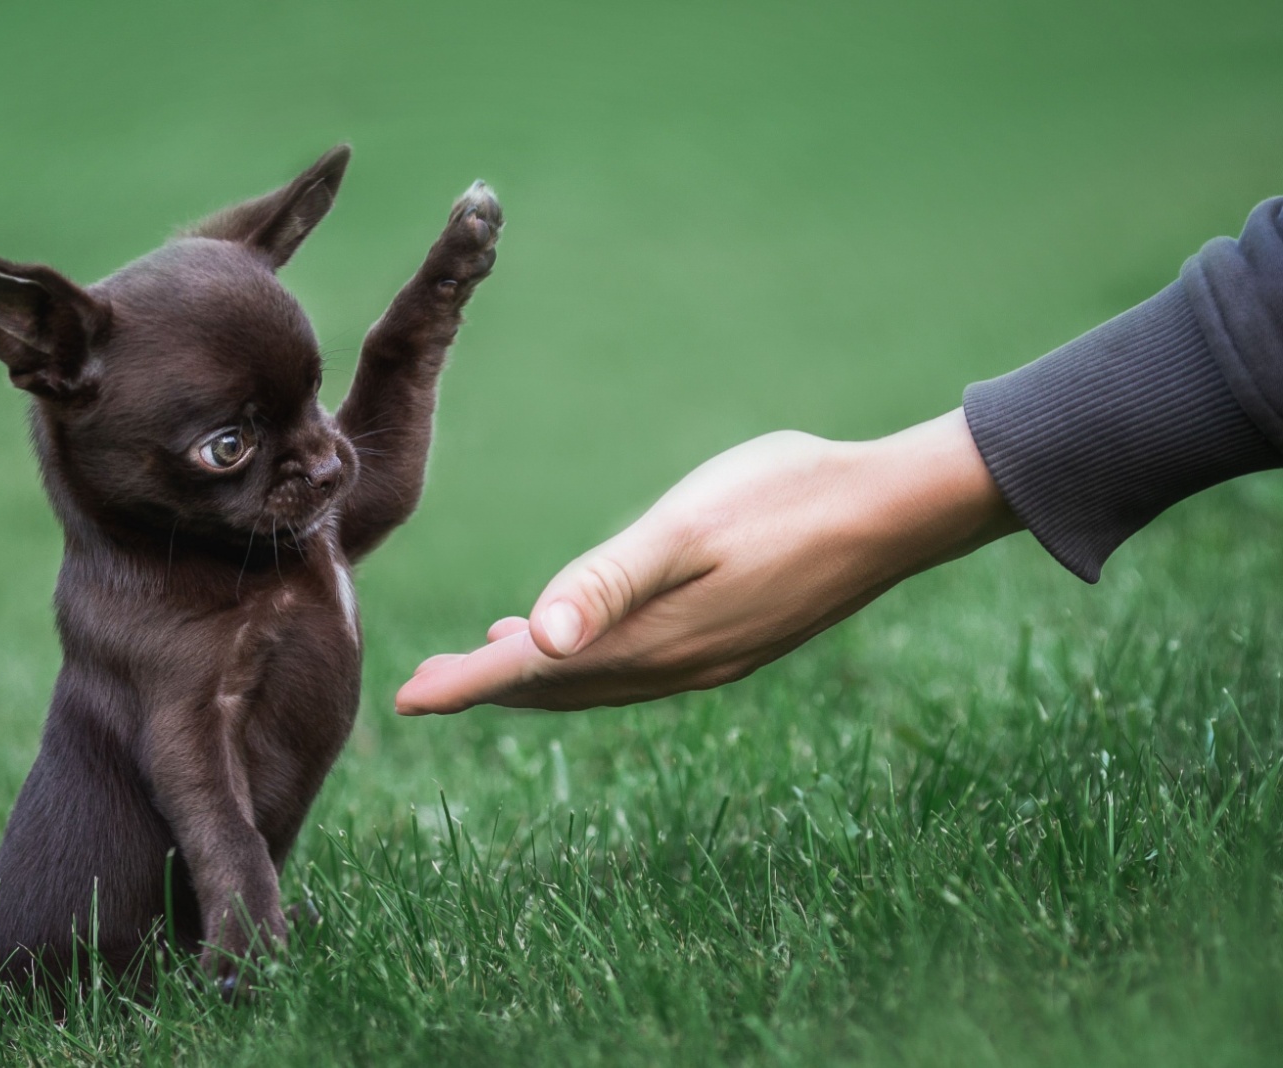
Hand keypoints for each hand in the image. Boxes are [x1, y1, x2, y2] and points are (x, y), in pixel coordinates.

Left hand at [395, 409, 1018, 713]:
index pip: (534, 673)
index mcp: (650, 638)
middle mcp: (674, 664)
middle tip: (427, 689)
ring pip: (596, 682)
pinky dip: (588, 663)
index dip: (469, 686)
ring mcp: (708, 660)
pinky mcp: (733, 643)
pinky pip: (637, 670)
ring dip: (536, 678)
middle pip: (558, 689)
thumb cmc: (786, 499)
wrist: (894, 511)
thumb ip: (607, 582)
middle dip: (489, 689)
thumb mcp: (686, 527)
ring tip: (486, 664)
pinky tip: (581, 637)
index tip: (406, 701)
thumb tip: (535, 641)